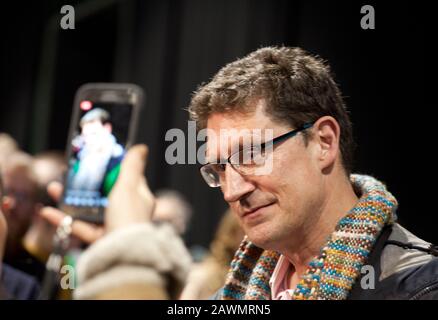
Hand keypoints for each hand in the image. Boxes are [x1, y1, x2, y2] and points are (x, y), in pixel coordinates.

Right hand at [40, 144, 154, 242]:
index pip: (127, 179)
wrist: (123, 253)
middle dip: (83, 184)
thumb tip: (141, 148)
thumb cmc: (128, 217)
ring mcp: (112, 226)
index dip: (113, 169)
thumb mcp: (129, 186)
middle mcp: (127, 212)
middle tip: (67, 174)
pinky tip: (46, 212)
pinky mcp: (99, 240)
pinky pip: (80, 227)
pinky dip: (64, 220)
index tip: (97, 160)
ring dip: (69, 199)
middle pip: (103, 194)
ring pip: (89, 210)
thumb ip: (131, 167)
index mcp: (139, 198)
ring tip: (52, 188)